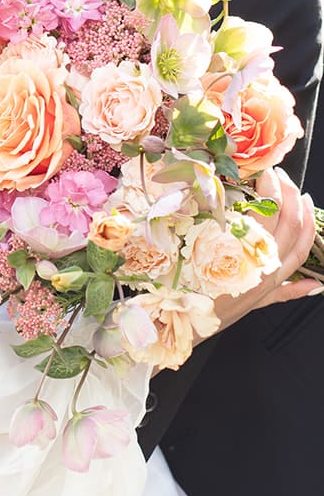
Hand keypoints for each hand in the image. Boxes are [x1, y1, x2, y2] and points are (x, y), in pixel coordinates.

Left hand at [209, 168, 320, 333]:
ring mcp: (249, 260)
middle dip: (292, 196)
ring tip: (269, 175)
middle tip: (282, 176)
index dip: (309, 219)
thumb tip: (315, 285)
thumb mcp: (259, 302)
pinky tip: (246, 188)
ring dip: (275, 192)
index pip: (303, 245)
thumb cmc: (217, 310)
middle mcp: (268, 269)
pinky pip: (247, 222)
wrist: (185, 321)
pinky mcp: (228, 252)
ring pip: (274, 219)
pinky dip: (250, 203)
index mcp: (276, 278)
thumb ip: (287, 291)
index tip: (306, 198)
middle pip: (292, 226)